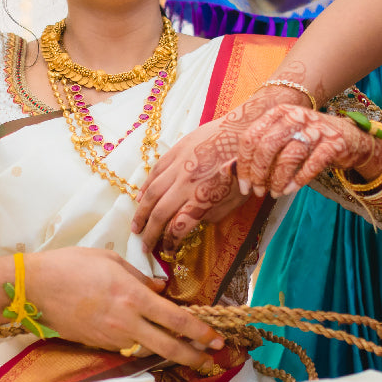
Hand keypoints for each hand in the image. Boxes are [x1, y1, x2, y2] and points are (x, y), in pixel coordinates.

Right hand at [24, 248, 223, 369]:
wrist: (34, 287)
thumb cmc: (70, 265)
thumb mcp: (111, 260)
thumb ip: (139, 277)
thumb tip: (160, 289)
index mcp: (133, 296)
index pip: (176, 319)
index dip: (200, 331)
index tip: (215, 337)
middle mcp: (126, 321)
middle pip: (168, 346)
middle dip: (193, 355)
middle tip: (210, 359)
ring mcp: (110, 336)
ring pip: (148, 350)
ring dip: (168, 351)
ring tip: (185, 351)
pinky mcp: (97, 344)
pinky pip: (126, 348)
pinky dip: (141, 346)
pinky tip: (148, 341)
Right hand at [132, 117, 247, 252]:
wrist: (246, 129)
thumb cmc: (246, 167)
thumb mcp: (237, 198)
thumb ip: (215, 214)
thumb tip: (196, 222)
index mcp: (205, 198)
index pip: (180, 227)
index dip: (170, 243)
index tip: (167, 252)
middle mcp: (188, 183)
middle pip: (160, 213)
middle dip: (149, 234)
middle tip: (142, 247)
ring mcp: (179, 165)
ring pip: (152, 193)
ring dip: (141, 213)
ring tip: (135, 227)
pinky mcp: (176, 150)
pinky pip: (155, 172)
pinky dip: (144, 187)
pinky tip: (139, 200)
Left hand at [233, 104, 381, 199]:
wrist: (350, 138)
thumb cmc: (310, 140)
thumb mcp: (285, 136)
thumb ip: (262, 147)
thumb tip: (235, 170)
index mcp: (279, 113)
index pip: (251, 137)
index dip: (244, 164)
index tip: (243, 185)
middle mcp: (296, 116)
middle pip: (267, 146)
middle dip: (259, 173)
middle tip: (258, 192)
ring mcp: (316, 128)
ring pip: (289, 156)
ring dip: (277, 180)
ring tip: (274, 193)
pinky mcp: (334, 143)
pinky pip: (312, 164)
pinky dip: (298, 180)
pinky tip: (289, 190)